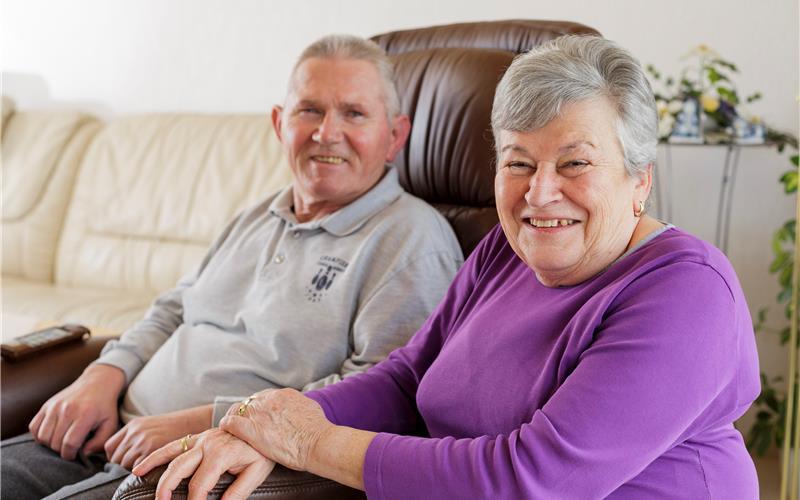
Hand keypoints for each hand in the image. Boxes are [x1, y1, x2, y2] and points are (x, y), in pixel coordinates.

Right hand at [29, 363, 124, 459]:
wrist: (97, 382)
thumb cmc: (104, 407)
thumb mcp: (110, 424)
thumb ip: (100, 442)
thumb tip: (84, 454)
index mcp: (85, 415)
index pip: (69, 444)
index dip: (70, 455)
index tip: (75, 455)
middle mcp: (67, 410)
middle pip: (55, 442)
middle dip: (61, 450)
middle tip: (70, 447)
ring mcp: (54, 406)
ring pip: (43, 437)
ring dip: (50, 444)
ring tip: (61, 442)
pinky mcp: (46, 405)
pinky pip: (34, 427)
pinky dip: (39, 435)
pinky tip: (51, 435)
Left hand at [104, 404, 212, 469]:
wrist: (195, 421)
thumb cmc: (177, 428)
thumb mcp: (152, 427)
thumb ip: (138, 438)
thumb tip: (125, 460)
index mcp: (134, 425)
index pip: (110, 447)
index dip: (116, 457)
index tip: (126, 462)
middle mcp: (135, 432)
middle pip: (116, 458)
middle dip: (125, 466)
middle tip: (141, 469)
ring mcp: (142, 440)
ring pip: (125, 465)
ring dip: (135, 471)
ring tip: (148, 471)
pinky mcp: (151, 449)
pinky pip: (136, 468)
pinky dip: (142, 473)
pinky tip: (151, 472)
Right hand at [132, 428, 274, 499]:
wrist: (264, 424)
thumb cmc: (262, 450)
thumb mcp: (257, 471)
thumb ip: (239, 491)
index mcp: (221, 454)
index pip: (200, 484)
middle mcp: (207, 444)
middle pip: (179, 468)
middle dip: (166, 488)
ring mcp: (201, 438)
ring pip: (171, 453)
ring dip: (153, 466)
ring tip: (137, 478)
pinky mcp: (199, 437)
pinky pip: (174, 445)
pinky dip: (157, 455)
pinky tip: (141, 465)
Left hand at [219, 388, 332, 470]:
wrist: (317, 442)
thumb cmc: (318, 431)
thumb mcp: (310, 409)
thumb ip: (299, 406)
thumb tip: (298, 409)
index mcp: (284, 394)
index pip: (264, 397)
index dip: (259, 408)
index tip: (257, 416)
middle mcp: (270, 400)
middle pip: (250, 402)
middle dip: (246, 412)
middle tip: (243, 423)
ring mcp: (260, 413)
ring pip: (238, 410)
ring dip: (235, 418)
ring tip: (231, 427)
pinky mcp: (252, 430)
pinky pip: (231, 423)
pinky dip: (226, 425)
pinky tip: (225, 430)